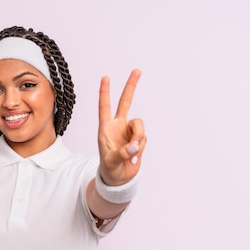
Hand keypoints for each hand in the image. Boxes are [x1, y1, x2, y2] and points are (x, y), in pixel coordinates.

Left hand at [98, 68, 146, 185]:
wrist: (119, 178)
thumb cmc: (109, 169)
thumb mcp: (111, 162)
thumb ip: (122, 153)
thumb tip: (135, 145)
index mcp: (105, 129)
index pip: (104, 107)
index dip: (105, 93)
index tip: (105, 78)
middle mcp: (118, 126)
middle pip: (125, 102)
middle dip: (131, 86)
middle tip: (137, 70)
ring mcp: (129, 131)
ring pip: (140, 125)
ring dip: (138, 138)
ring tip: (133, 152)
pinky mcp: (139, 138)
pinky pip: (144, 138)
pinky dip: (141, 147)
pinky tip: (134, 156)